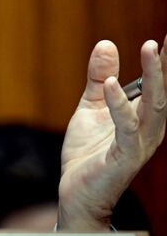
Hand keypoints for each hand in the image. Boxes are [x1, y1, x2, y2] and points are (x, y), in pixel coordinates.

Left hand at [58, 37, 165, 229]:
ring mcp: (139, 142)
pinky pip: (125, 127)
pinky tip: (112, 84)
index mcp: (144, 115)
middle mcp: (149, 128)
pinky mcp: (123, 156)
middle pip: (164, 90)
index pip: (160, 83)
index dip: (165, 58)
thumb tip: (107, 43)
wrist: (77, 192)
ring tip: (151, 48)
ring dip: (154, 77)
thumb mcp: (92, 106)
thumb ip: (99, 77)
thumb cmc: (89, 152)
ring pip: (153, 106)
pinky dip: (119, 104)